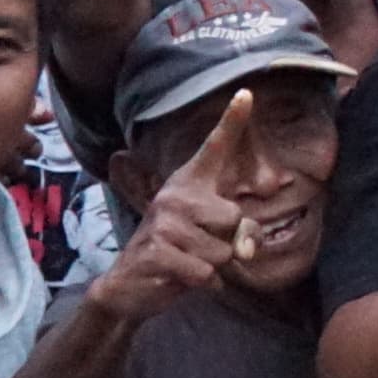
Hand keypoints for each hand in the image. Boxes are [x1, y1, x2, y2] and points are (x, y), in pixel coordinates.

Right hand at [89, 94, 253, 324]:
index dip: (232, 120)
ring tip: (188, 264)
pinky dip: (203, 284)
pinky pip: (206, 272)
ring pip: (223, 252)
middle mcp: (176, 195)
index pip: (215, 147)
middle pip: (235, 219)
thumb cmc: (179, 255)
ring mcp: (164, 221)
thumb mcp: (215, 240)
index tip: (247, 92)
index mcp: (190, 185)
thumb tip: (247, 246)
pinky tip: (179, 278)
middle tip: (199, 249)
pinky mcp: (157, 250)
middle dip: (228, 245)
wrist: (130, 285)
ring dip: (214, 268)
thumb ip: (243, 234)